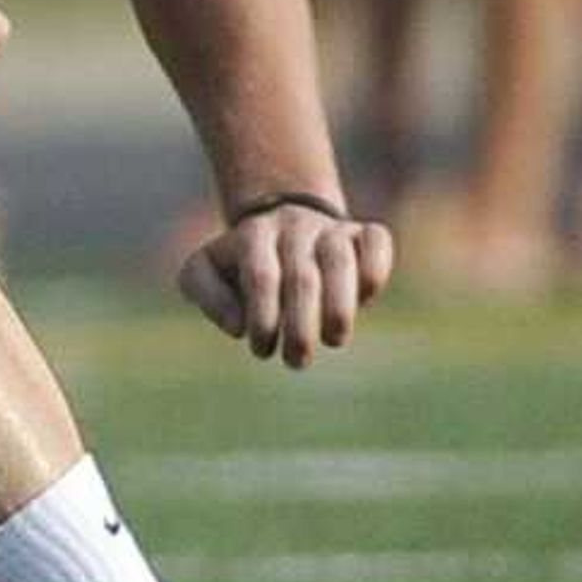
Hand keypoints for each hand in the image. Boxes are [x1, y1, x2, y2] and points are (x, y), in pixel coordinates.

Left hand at [178, 196, 397, 369]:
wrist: (280, 221)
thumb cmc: (241, 261)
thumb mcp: (205, 269)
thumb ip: (205, 292)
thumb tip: (237, 326)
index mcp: (252, 235)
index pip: (261, 276)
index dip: (264, 318)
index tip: (262, 350)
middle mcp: (292, 226)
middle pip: (302, 276)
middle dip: (300, 326)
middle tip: (296, 360)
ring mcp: (330, 227)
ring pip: (340, 260)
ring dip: (339, 307)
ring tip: (333, 340)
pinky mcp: (364, 232)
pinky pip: (377, 242)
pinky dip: (375, 270)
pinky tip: (365, 301)